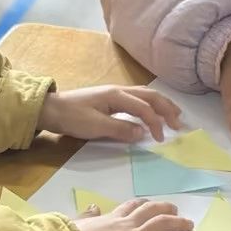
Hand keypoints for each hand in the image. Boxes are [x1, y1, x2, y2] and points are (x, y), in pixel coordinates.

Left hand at [37, 86, 182, 142]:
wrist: (51, 109)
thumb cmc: (71, 117)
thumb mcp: (95, 127)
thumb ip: (120, 129)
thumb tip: (143, 133)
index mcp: (117, 96)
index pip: (144, 109)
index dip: (156, 124)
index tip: (160, 140)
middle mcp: (119, 91)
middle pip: (150, 96)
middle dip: (167, 109)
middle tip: (179, 124)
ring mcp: (115, 93)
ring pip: (145, 95)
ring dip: (161, 104)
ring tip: (174, 114)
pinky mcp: (111, 98)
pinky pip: (138, 98)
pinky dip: (150, 104)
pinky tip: (152, 111)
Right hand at [75, 199, 193, 230]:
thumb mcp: (78, 221)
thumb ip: (88, 215)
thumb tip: (93, 207)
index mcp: (112, 218)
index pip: (131, 207)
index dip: (143, 205)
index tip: (150, 204)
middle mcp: (127, 223)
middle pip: (151, 211)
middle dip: (166, 209)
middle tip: (176, 211)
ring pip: (162, 224)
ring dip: (178, 223)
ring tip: (188, 224)